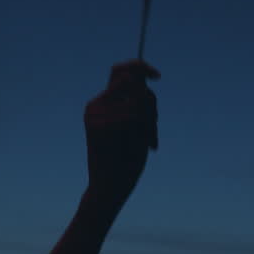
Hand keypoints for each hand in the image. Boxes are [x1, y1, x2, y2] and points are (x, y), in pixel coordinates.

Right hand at [84, 60, 158, 198]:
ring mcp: (96, 115)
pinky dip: (144, 130)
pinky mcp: (99, 126)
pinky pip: (135, 116)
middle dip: (151, 104)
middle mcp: (95, 105)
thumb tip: (144, 78)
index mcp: (100, 103)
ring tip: (144, 141)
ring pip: (138, 101)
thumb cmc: (125, 158)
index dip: (140, 67)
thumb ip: (136, 101)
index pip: (120, 72)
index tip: (158, 76)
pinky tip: (138, 146)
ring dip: (150, 120)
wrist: (109, 187)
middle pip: (135, 84)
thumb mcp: (133, 125)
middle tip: (151, 128)